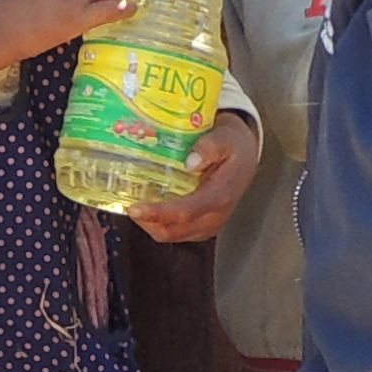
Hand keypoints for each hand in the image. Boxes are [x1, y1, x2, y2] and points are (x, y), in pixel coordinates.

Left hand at [125, 112, 260, 245]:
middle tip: (127, 203)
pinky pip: (174, 231)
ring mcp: (207, 225)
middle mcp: (214, 217)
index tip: (134, 208)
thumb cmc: (232, 146)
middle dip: (147, 221)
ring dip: (150, 223)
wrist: (244, 158)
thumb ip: (210, 146)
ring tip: (133, 203)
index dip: (158, 213)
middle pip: (173, 231)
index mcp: (220, 196)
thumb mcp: (226, 137)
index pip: (185, 212)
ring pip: (170, 234)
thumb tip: (191, 161)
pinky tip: (147, 205)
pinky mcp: (201, 226)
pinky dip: (158, 223)